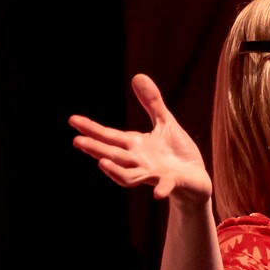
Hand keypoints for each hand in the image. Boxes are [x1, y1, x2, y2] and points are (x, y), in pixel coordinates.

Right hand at [68, 74, 211, 203]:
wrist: (196, 179)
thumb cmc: (178, 152)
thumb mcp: (165, 122)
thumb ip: (152, 102)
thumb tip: (137, 75)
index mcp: (135, 146)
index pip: (109, 136)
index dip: (91, 128)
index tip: (73, 120)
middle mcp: (139, 161)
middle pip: (113, 154)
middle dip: (95, 148)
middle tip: (77, 141)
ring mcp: (153, 174)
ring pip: (130, 175)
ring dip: (115, 171)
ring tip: (101, 162)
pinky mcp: (172, 183)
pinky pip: (165, 186)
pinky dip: (161, 189)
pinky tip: (157, 193)